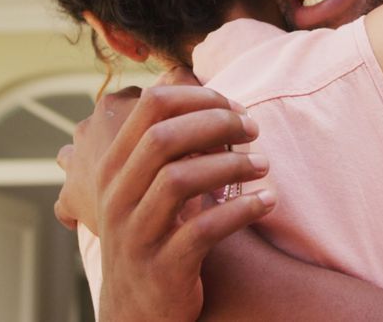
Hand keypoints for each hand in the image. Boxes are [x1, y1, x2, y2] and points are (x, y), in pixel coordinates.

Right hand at [58, 68, 276, 321]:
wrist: (138, 313)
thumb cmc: (154, 235)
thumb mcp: (145, 188)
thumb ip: (162, 143)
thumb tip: (193, 82)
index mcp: (114, 169)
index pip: (151, 106)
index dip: (199, 97)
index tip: (234, 105)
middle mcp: (118, 197)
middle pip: (164, 137)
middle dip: (217, 123)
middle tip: (254, 128)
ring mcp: (137, 233)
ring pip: (180, 180)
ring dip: (231, 165)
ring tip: (264, 165)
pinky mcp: (164, 267)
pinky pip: (204, 229)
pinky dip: (242, 211)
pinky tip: (267, 202)